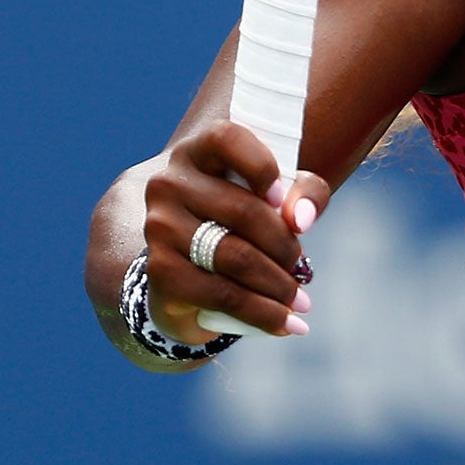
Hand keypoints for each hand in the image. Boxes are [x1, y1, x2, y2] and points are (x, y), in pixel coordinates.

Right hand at [141, 123, 330, 341]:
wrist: (193, 260)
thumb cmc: (247, 213)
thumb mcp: (281, 194)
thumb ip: (304, 192)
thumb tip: (301, 218)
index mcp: (200, 151)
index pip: (226, 139)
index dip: (260, 164)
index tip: (282, 195)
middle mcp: (170, 183)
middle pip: (244, 210)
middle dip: (284, 245)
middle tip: (302, 266)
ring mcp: (159, 227)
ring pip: (233, 256)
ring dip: (277, 284)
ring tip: (301, 301)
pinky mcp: (160, 270)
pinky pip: (218, 294)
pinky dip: (259, 313)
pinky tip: (285, 325)